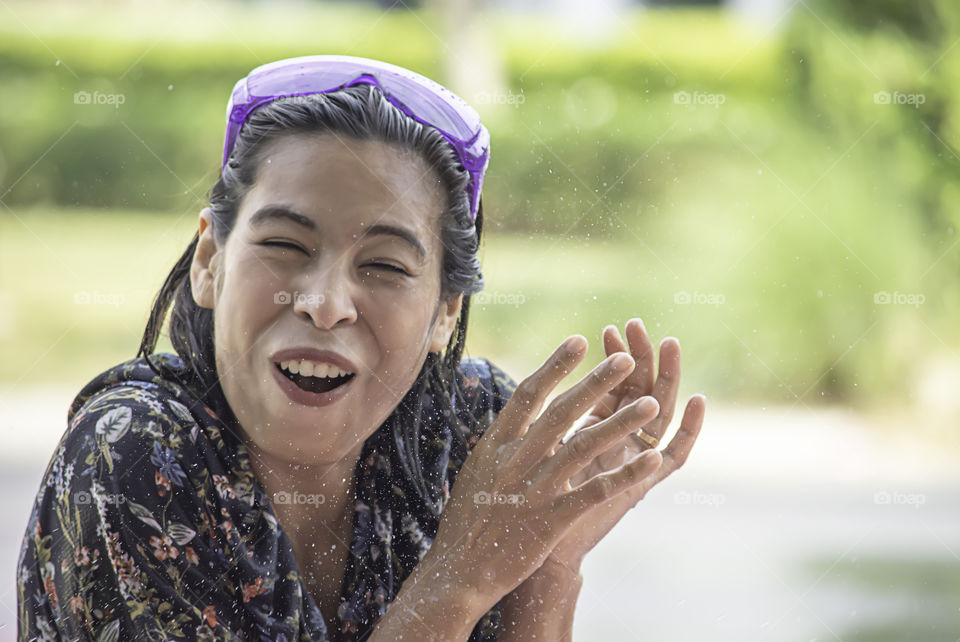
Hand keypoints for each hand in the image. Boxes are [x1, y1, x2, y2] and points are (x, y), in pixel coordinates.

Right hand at [408, 334, 664, 618]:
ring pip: (585, 446)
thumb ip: (502, 443)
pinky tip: (651, 459)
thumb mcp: (477, 471)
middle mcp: (516, 460)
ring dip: (621, 423)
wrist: (457, 570)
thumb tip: (521, 414)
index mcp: (496, 444)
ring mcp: (535, 489)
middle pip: (562, 411)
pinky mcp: (553, 519)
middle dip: (597, 382)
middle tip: (626, 359)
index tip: (578, 341)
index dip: (555, 365)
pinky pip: (596, 491)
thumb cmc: (466, 521)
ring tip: (650, 403)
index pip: (529, 394)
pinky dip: (626, 474)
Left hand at [544, 318, 705, 571]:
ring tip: (670, 343)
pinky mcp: (644, 487)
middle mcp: (616, 446)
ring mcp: (634, 464)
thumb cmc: (530, 504)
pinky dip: (692, 428)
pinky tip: (699, 400)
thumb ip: (542, 424)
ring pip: (659, 413)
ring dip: (666, 377)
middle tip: (639, 325)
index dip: (608, 360)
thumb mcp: (535, 455)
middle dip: (638, 357)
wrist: (539, 553)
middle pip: (635, 391)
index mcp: (592, 434)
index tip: (604, 330)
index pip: (607, 387)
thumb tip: (529, 387)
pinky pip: (677, 455)